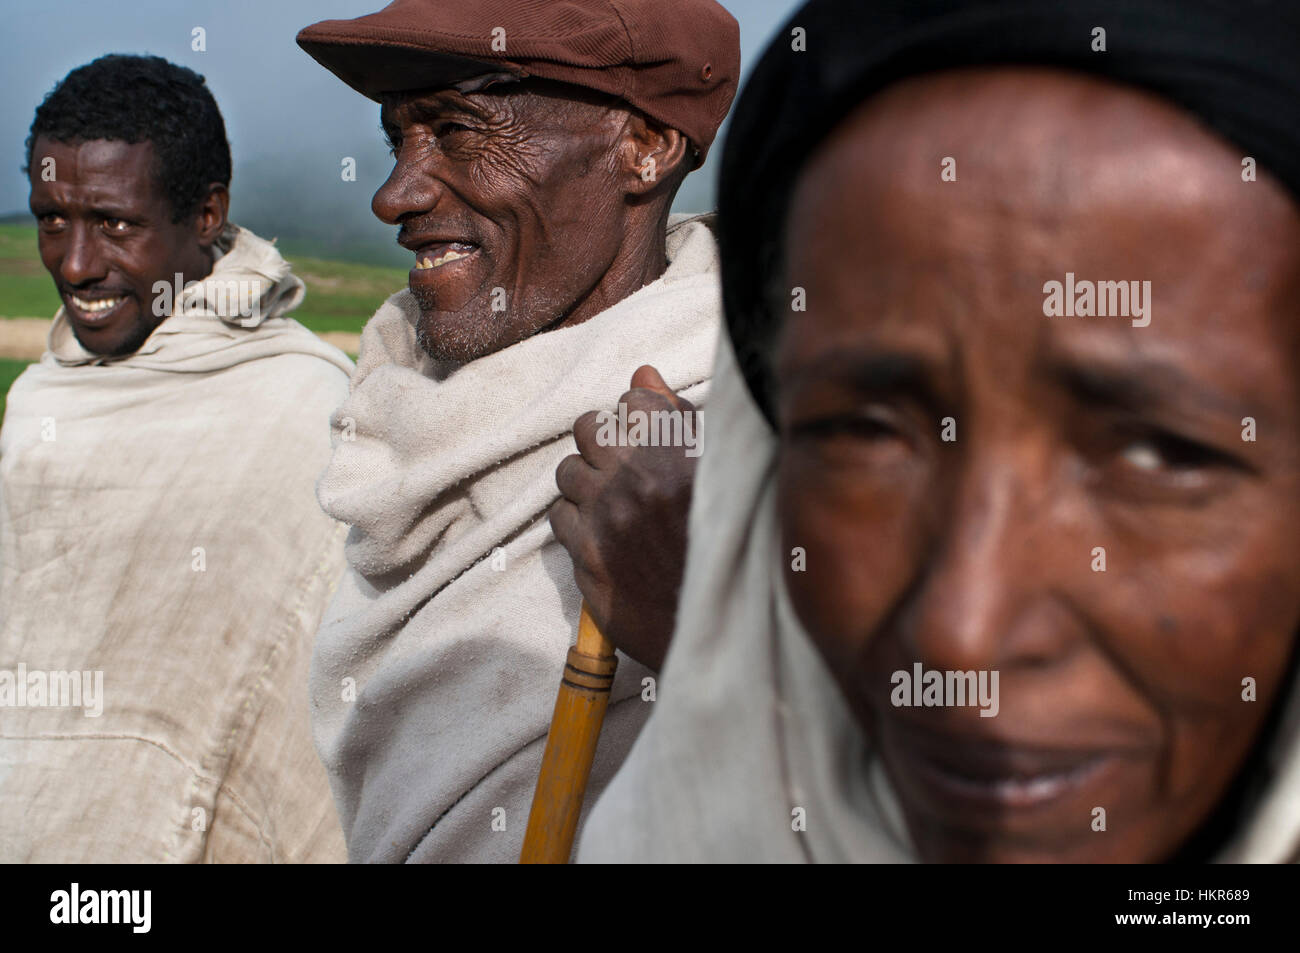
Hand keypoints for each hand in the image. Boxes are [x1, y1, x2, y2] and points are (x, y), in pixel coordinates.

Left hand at [548, 365, 699, 670]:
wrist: (725, 627)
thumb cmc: (734, 546)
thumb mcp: (723, 472)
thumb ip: (679, 417)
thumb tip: (643, 372)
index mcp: (675, 452)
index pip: (631, 400)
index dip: (640, 417)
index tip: (650, 436)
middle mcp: (632, 479)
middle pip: (589, 428)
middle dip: (604, 441)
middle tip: (623, 466)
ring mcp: (604, 519)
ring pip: (567, 472)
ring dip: (587, 481)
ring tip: (612, 503)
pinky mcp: (586, 558)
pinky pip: (559, 518)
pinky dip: (576, 521)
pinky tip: (602, 534)